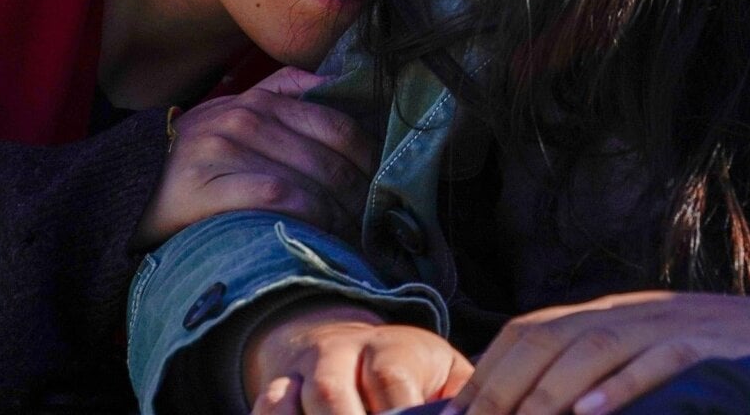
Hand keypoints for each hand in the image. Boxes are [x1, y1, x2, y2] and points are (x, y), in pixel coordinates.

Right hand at [133, 67, 375, 248]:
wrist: (131, 195)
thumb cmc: (199, 162)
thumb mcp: (237, 115)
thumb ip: (286, 92)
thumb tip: (341, 82)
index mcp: (258, 100)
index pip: (336, 124)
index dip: (369, 158)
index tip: (385, 185)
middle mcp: (241, 117)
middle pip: (329, 157)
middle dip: (361, 194)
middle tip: (377, 221)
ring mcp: (220, 150)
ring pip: (309, 180)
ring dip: (342, 215)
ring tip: (356, 235)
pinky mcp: (205, 186)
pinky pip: (278, 199)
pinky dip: (310, 219)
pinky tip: (322, 236)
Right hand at [245, 300, 472, 414]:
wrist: (345, 342)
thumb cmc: (410, 371)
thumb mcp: (445, 373)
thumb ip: (461, 395)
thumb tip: (485, 408)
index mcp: (392, 348)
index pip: (390, 380)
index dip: (396, 414)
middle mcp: (341, 353)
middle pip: (333, 392)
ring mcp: (303, 371)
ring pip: (288, 401)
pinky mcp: (276, 389)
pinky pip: (265, 408)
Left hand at [447, 270, 749, 414]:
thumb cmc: (735, 356)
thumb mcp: (662, 352)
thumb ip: (610, 369)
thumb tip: (555, 412)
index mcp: (617, 312)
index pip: (533, 328)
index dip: (491, 369)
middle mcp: (637, 311)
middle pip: (550, 337)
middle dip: (506, 386)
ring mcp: (675, 325)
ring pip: (595, 349)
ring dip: (549, 394)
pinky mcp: (712, 348)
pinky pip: (658, 364)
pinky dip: (621, 390)